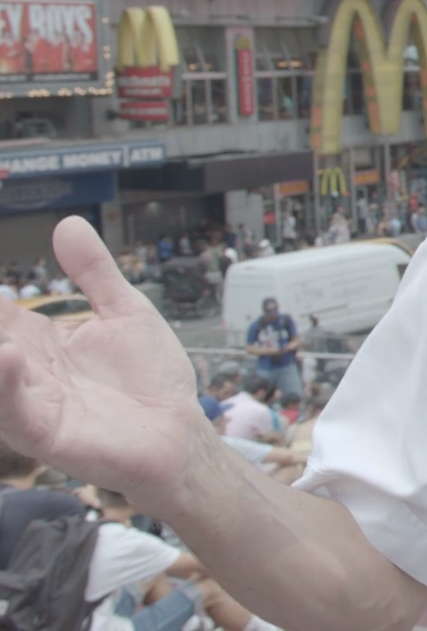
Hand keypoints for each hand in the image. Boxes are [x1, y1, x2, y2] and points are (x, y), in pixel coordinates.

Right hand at [0, 217, 204, 508]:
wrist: (179, 433)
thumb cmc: (150, 378)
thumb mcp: (123, 311)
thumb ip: (93, 272)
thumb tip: (67, 223)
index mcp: (38, 341)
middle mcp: (24, 370)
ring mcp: (32, 401)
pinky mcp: (46, 432)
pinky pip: (15, 410)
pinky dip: (5, 384)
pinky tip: (7, 355)